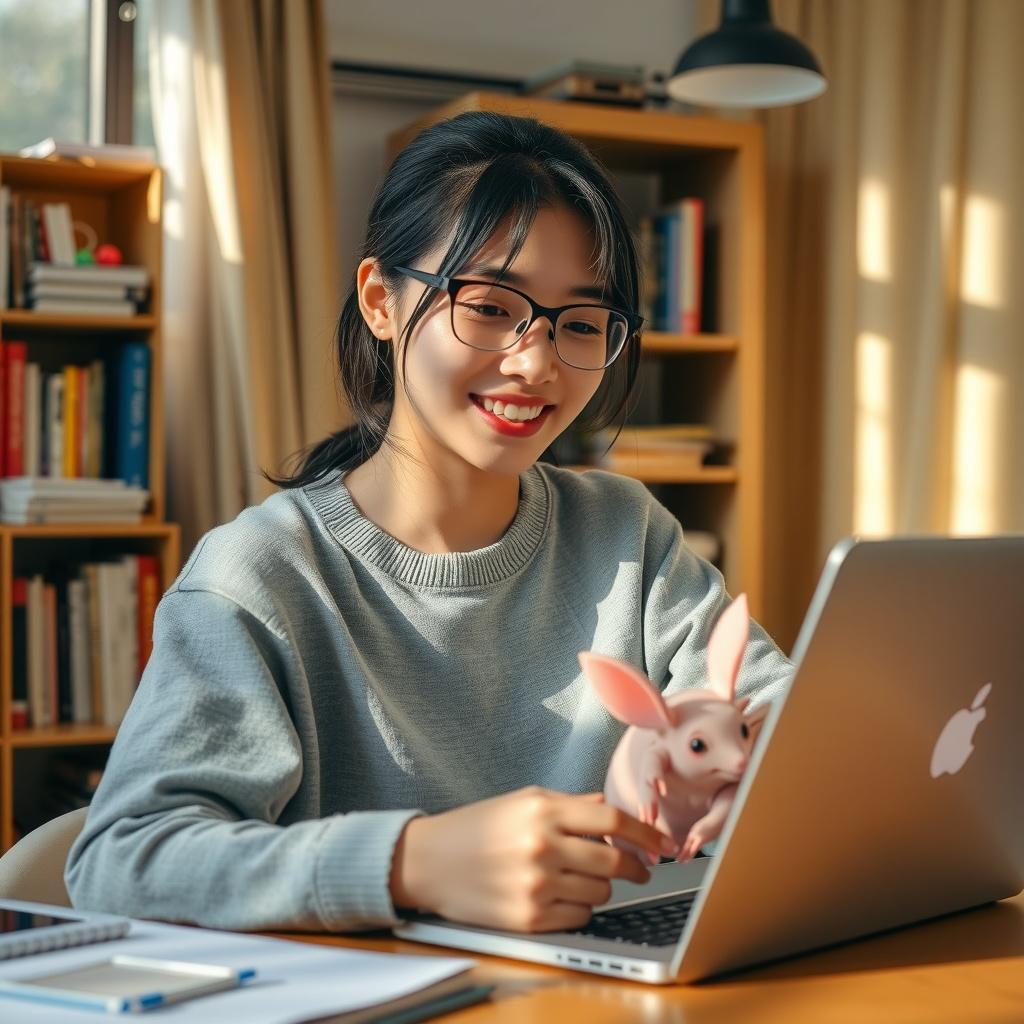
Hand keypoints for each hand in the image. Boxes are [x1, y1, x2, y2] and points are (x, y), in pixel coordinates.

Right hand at [389, 786, 678, 932]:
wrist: (429, 861)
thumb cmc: (477, 827)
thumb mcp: (524, 800)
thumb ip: (571, 805)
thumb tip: (611, 810)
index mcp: (543, 810)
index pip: (612, 822)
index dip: (646, 834)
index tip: (663, 844)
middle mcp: (542, 846)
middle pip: (613, 863)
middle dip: (633, 867)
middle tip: (637, 868)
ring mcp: (536, 885)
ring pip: (599, 895)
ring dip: (601, 889)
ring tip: (581, 878)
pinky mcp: (528, 919)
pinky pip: (579, 919)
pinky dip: (580, 910)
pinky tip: (562, 896)